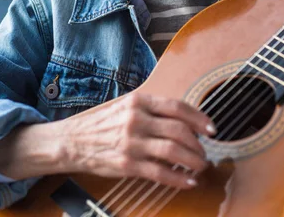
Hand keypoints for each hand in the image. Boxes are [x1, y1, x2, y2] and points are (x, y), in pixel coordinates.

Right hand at [60, 92, 215, 188]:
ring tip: (200, 166)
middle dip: (199, 144)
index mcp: (138, 101)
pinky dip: (179, 179)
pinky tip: (188, 182)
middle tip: (204, 152)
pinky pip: (161, 172)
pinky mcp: (128, 164)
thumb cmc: (100, 123)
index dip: (199, 118)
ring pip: (174, 151)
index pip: (177, 107)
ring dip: (193, 161)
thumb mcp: (125, 105)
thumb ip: (151, 109)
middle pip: (180, 130)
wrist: (72, 141)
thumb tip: (183, 120)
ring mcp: (132, 143)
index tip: (211, 129)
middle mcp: (136, 120)